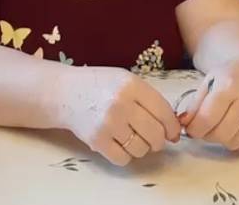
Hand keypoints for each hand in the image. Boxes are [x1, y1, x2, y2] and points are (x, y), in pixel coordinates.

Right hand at [58, 67, 181, 165]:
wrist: (65, 92)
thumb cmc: (100, 85)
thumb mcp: (126, 80)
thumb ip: (149, 99)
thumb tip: (174, 128)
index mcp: (132, 85)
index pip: (164, 111)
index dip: (173, 126)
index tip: (172, 132)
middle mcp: (121, 103)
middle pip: (155, 134)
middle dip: (159, 140)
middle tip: (154, 138)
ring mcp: (108, 123)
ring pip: (141, 148)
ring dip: (142, 148)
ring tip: (133, 137)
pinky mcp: (96, 140)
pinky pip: (123, 158)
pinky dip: (125, 155)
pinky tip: (120, 143)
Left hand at [179, 64, 238, 152]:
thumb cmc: (227, 75)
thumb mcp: (206, 83)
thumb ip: (194, 105)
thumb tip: (183, 125)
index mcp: (228, 86)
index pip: (207, 118)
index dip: (194, 129)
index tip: (191, 128)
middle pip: (221, 134)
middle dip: (207, 135)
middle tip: (205, 127)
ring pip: (233, 143)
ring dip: (222, 140)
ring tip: (220, 126)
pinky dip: (237, 142)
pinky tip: (234, 129)